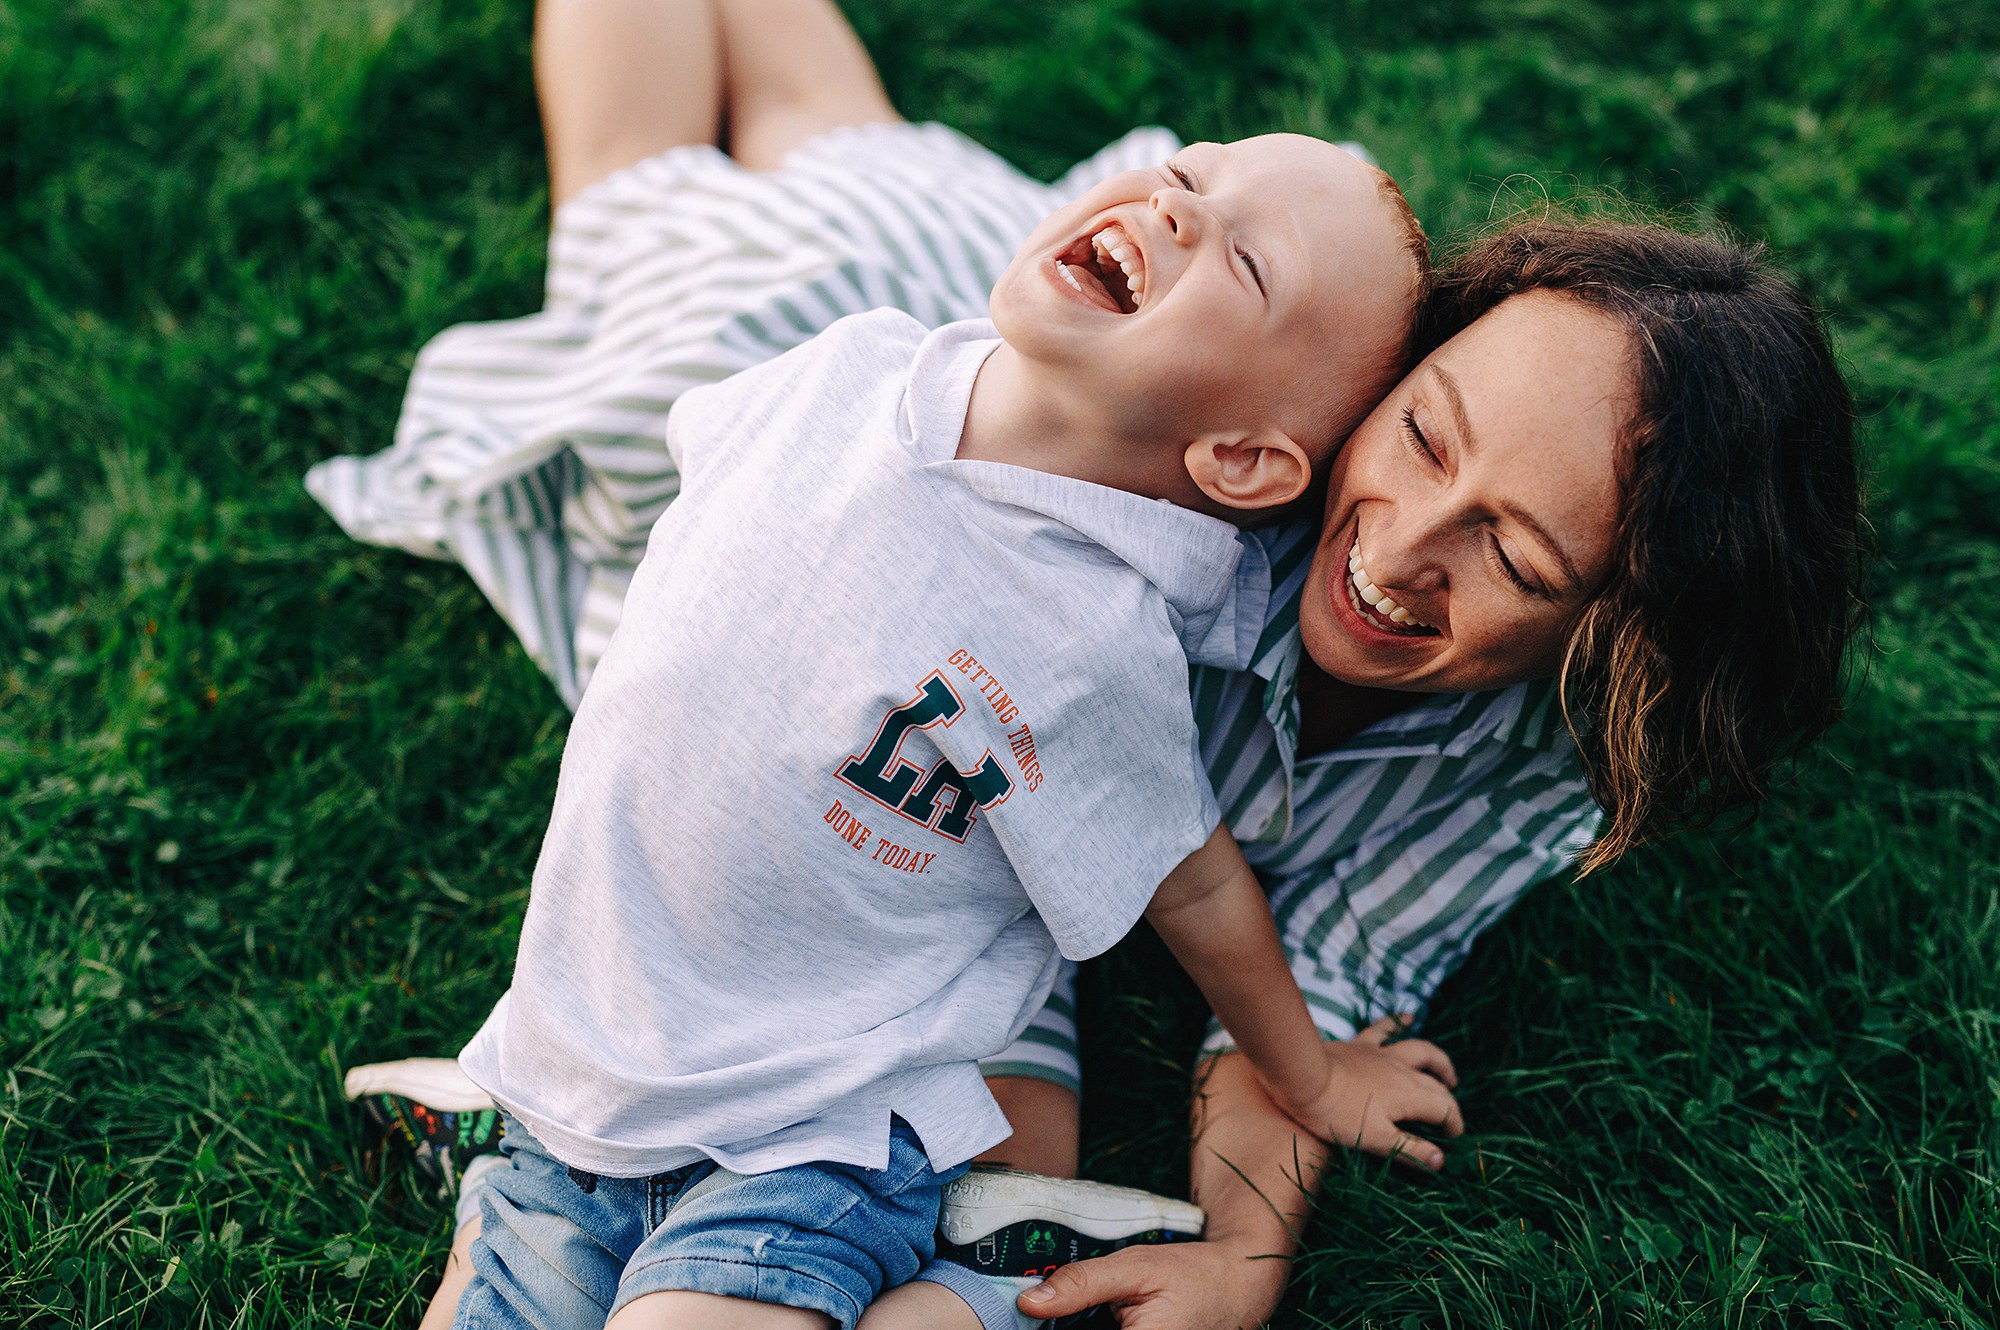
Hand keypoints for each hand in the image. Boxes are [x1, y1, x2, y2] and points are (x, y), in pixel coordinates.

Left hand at [1015, 1239, 1286, 1329]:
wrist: (1237, 1288)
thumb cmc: (1190, 1275)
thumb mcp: (1134, 1268)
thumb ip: (1081, 1285)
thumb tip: (1027, 1302)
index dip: (1045, 1329)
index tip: (1024, 1317)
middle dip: (1057, 1326)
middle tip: (1040, 1308)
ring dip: (1071, 1325)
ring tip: (1054, 1312)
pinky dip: (1087, 1325)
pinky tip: (1080, 1315)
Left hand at [1270, 1015, 1463, 1170]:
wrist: (1305, 1077)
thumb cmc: (1338, 1114)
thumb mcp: (1376, 1140)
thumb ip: (1411, 1150)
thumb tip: (1441, 1160)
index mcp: (1410, 1095)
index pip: (1444, 1109)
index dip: (1453, 1124)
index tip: (1453, 1137)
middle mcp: (1403, 1070)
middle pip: (1436, 1083)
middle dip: (1448, 1100)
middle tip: (1451, 1115)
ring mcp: (1382, 1054)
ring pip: (1420, 1052)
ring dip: (1438, 1062)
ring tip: (1447, 1073)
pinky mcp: (1361, 1045)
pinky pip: (1384, 1029)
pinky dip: (1398, 1023)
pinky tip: (1408, 1017)